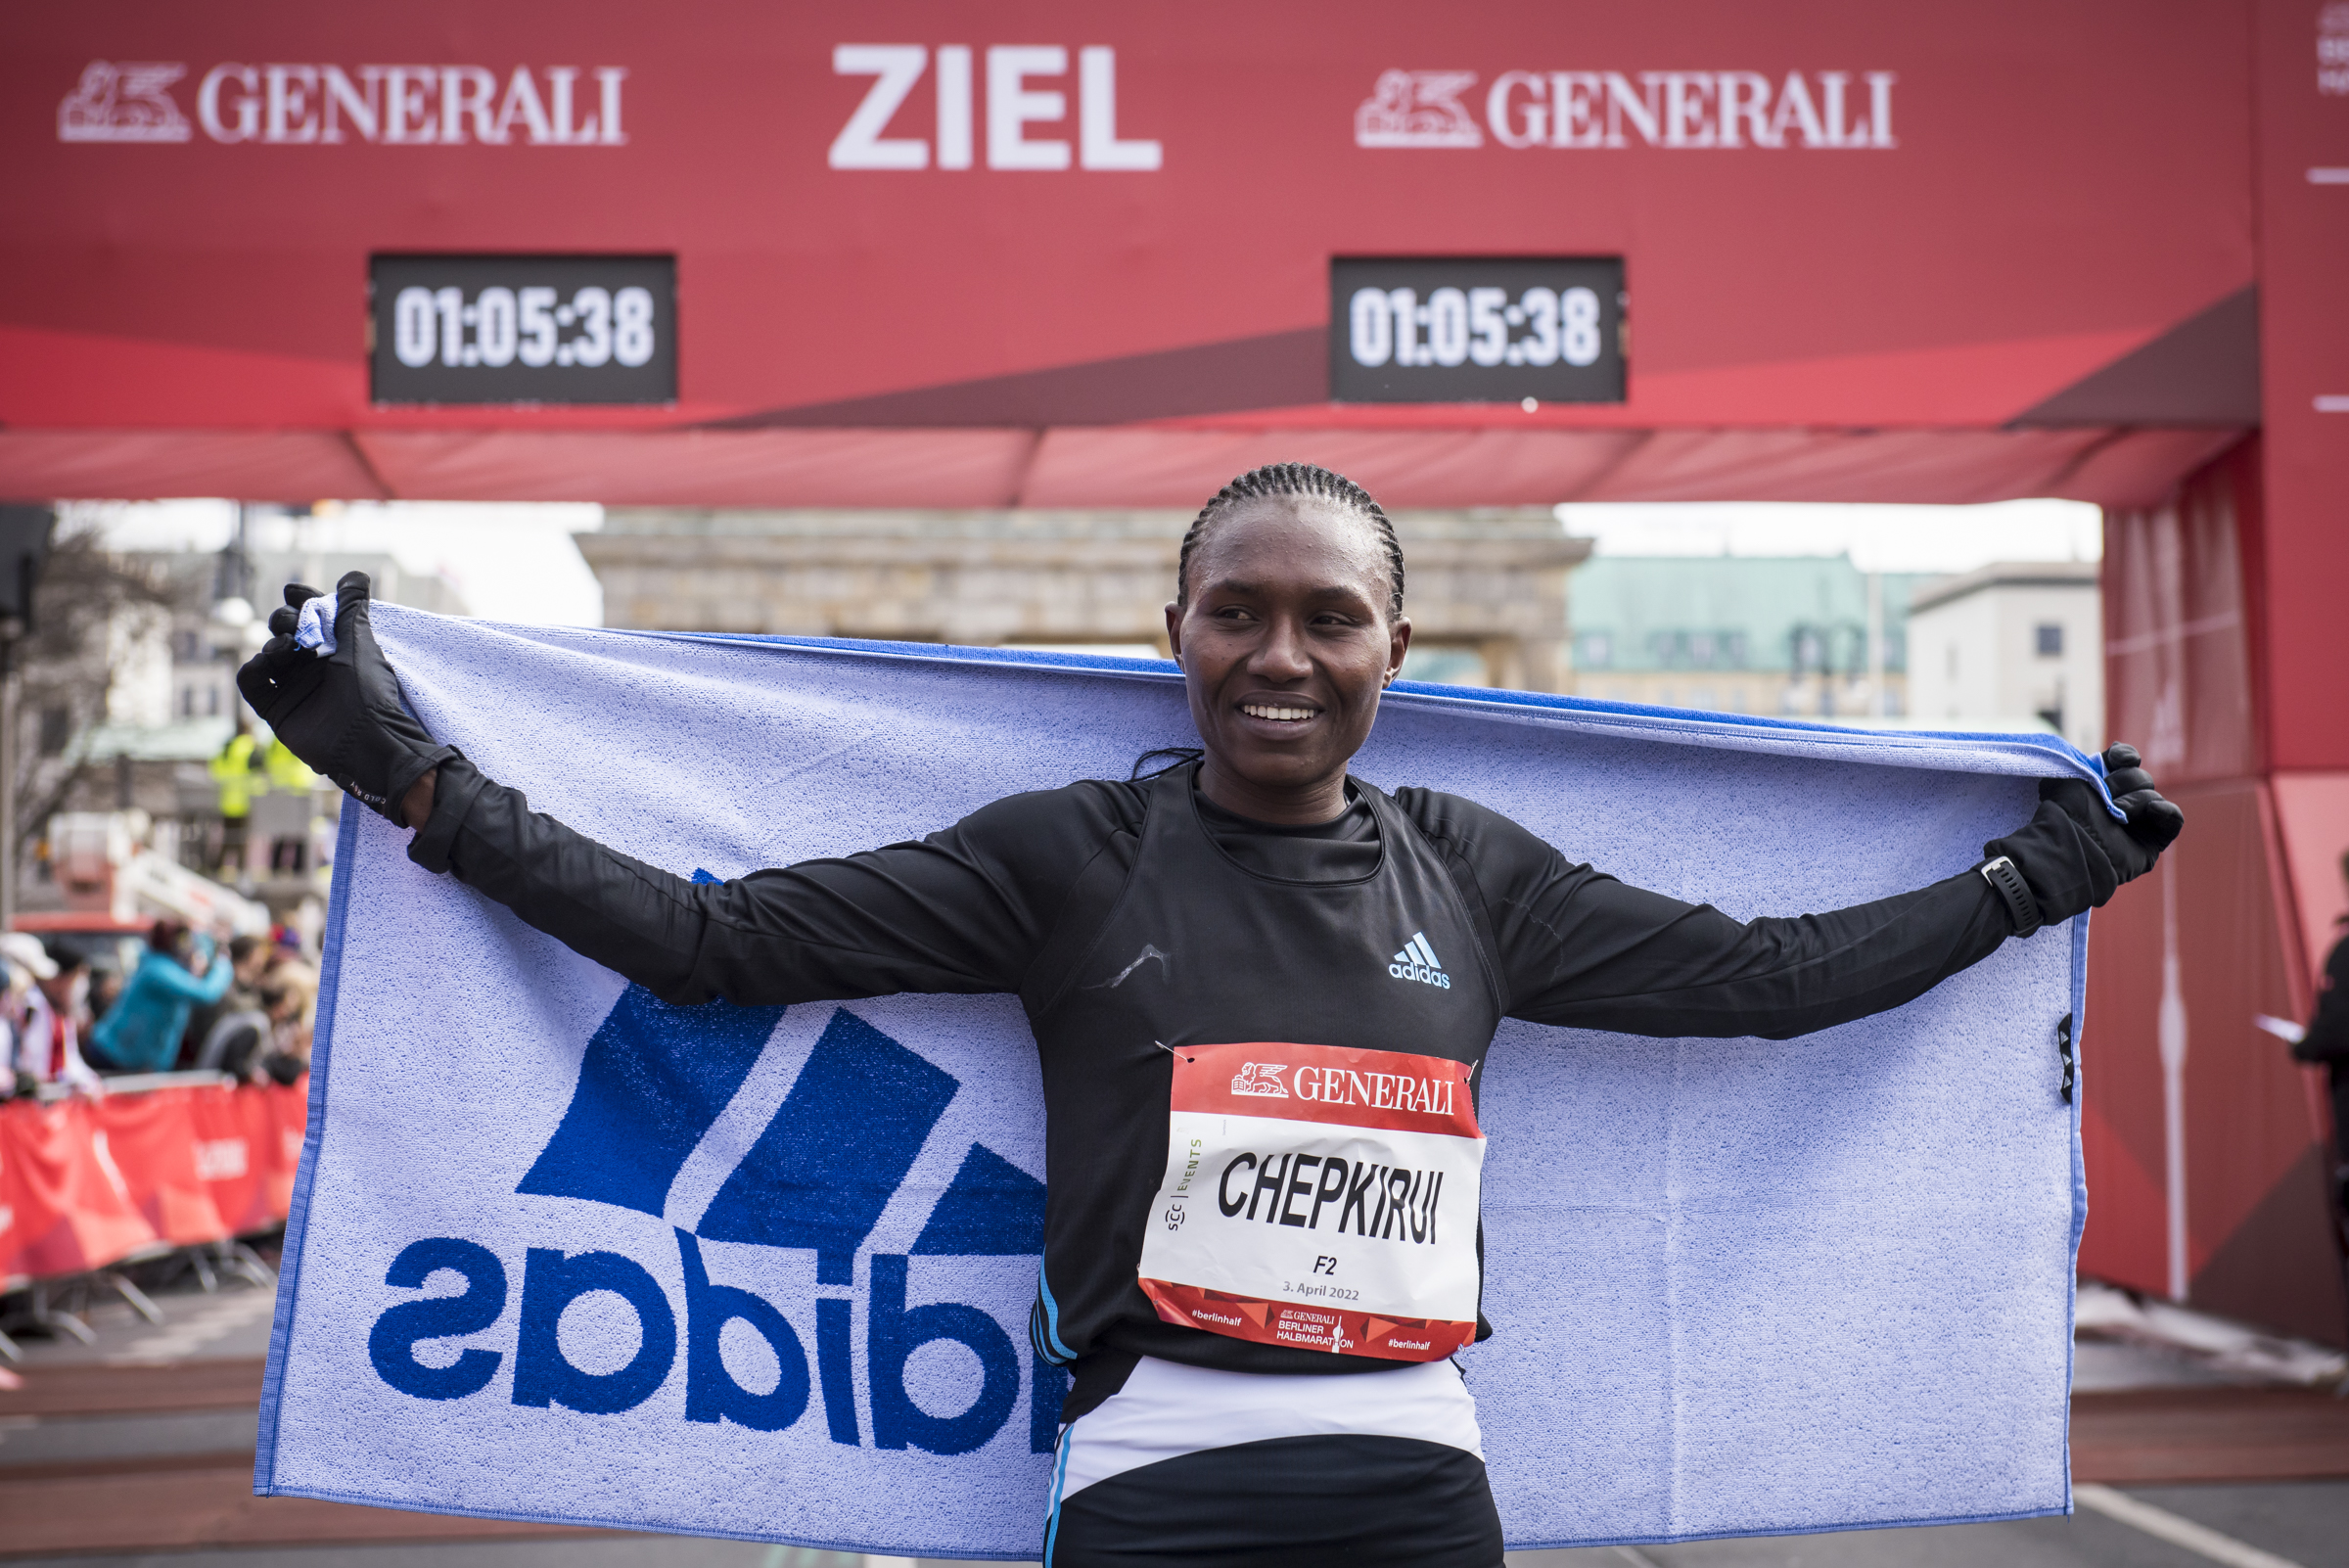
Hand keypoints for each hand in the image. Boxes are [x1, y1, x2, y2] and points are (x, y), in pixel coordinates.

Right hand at [235, 573, 454, 821]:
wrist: (365, 741)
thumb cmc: (369, 690)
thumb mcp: (361, 642)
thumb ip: (353, 608)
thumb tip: (355, 574)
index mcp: (336, 648)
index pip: (311, 616)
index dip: (302, 600)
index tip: (295, 590)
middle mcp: (313, 666)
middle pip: (284, 630)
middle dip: (285, 620)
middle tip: (296, 628)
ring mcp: (293, 687)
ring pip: (267, 653)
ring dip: (273, 644)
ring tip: (288, 649)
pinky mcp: (276, 709)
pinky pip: (251, 682)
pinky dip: (252, 669)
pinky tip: (266, 664)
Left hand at [1985, 742, 2183, 922]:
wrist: (2072, 842)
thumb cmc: (2065, 813)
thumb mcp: (2070, 779)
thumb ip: (2091, 762)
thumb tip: (2118, 746)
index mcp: (2103, 786)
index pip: (2125, 762)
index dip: (2125, 756)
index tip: (2118, 759)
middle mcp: (2122, 802)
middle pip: (2142, 778)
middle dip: (2125, 781)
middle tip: (2107, 794)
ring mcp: (2139, 822)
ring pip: (2154, 796)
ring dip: (2137, 800)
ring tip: (2117, 812)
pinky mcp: (2153, 840)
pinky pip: (2174, 820)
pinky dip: (2167, 811)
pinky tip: (2153, 809)